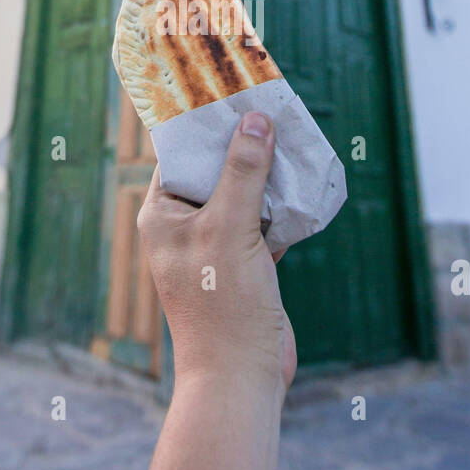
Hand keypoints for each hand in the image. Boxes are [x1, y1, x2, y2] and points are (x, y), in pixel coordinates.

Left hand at [137, 111, 296, 395]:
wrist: (242, 376)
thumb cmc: (223, 303)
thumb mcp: (230, 228)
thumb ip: (243, 173)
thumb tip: (254, 121)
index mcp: (163, 215)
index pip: (181, 154)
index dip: (208, 125)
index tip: (235, 92)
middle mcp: (185, 227)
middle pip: (216, 171)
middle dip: (246, 146)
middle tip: (276, 110)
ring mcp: (215, 246)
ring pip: (244, 195)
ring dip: (270, 176)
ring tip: (297, 140)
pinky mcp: (245, 264)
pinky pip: (264, 222)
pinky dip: (284, 207)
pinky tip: (307, 186)